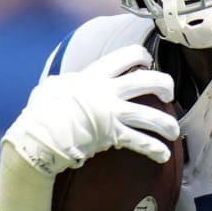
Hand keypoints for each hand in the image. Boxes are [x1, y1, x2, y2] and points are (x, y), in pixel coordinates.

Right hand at [0, 45, 178, 210]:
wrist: (38, 135)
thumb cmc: (41, 112)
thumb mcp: (52, 87)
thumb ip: (67, 82)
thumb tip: (65, 82)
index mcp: (94, 75)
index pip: (126, 55)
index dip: (142, 56)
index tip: (147, 62)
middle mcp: (107, 92)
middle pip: (148, 80)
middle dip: (165, 85)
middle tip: (168, 94)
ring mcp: (112, 114)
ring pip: (150, 115)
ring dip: (167, 124)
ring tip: (174, 131)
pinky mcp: (112, 136)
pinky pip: (140, 142)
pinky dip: (154, 149)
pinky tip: (163, 155)